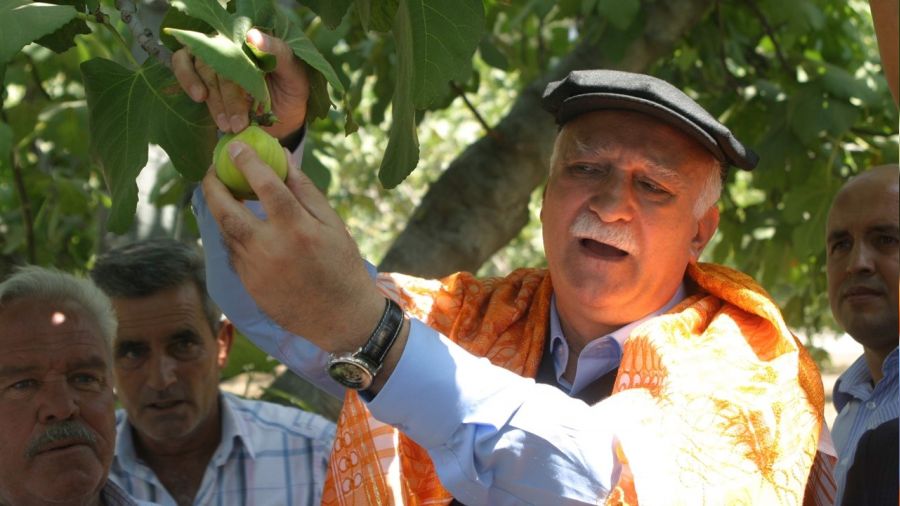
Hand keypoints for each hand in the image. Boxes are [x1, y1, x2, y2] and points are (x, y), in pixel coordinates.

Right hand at [172, 29, 309, 138]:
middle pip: (222, 64)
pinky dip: (187, 78)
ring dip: (214, 100)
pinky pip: (182, 64)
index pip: (240, 43)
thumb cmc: (290, 93)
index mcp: (254, 42)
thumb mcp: (295, 76)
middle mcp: (231, 45)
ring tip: (226, 124)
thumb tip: (253, 35)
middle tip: (239, 123)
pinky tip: (198, 97)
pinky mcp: (199, 71)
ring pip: (203, 69)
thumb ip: (279, 54)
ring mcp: (214, 56)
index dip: (238, 62)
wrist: (283, 118)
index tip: (246, 87)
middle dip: (230, 98)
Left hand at [200, 142, 385, 352]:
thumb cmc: (342, 266)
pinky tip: (239, 227)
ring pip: (225, 232)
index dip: (247, 163)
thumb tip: (285, 160)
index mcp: (297, 229)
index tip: (235, 148)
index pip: (265, 186)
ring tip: (221, 193)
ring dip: (219, 210)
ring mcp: (255, 269)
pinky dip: (232, 235)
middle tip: (211, 171)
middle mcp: (270, 248)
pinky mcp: (248, 285)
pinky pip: (233, 253)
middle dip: (213, 186)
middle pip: (226, 211)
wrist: (340, 317)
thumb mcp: (333, 225)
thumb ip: (306, 192)